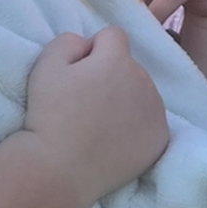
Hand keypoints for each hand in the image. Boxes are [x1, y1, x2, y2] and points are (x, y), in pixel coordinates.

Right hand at [24, 29, 168, 204]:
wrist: (59, 171)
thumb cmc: (49, 116)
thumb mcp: (46, 66)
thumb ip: (69, 41)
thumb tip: (88, 43)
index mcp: (118, 59)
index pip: (112, 36)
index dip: (92, 52)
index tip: (78, 76)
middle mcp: (143, 79)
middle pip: (129, 66)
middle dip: (112, 76)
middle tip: (87, 105)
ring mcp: (156, 110)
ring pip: (142, 93)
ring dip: (126, 101)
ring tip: (99, 126)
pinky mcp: (161, 137)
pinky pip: (151, 121)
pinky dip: (137, 127)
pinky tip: (115, 142)